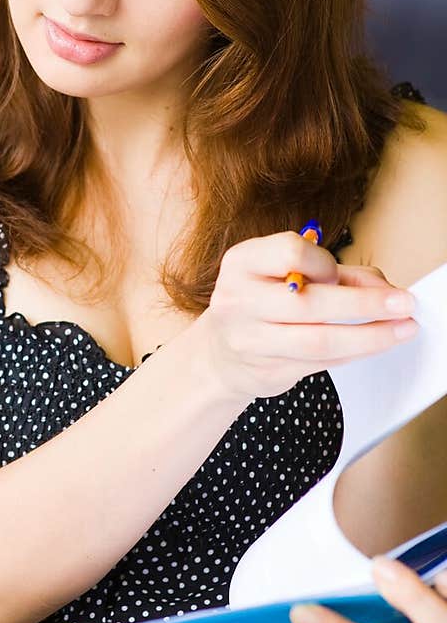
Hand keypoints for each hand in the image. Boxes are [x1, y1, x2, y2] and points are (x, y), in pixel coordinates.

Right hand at [196, 233, 418, 405]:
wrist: (219, 353)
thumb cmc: (259, 304)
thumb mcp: (284, 274)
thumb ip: (338, 273)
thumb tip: (385, 287)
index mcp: (242, 263)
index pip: (290, 252)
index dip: (322, 262)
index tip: (336, 274)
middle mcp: (239, 300)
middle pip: (309, 302)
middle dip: (365, 303)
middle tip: (403, 303)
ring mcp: (250, 340)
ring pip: (319, 341)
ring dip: (369, 336)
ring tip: (402, 329)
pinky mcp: (267, 370)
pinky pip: (322, 363)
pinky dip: (355, 353)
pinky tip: (375, 344)